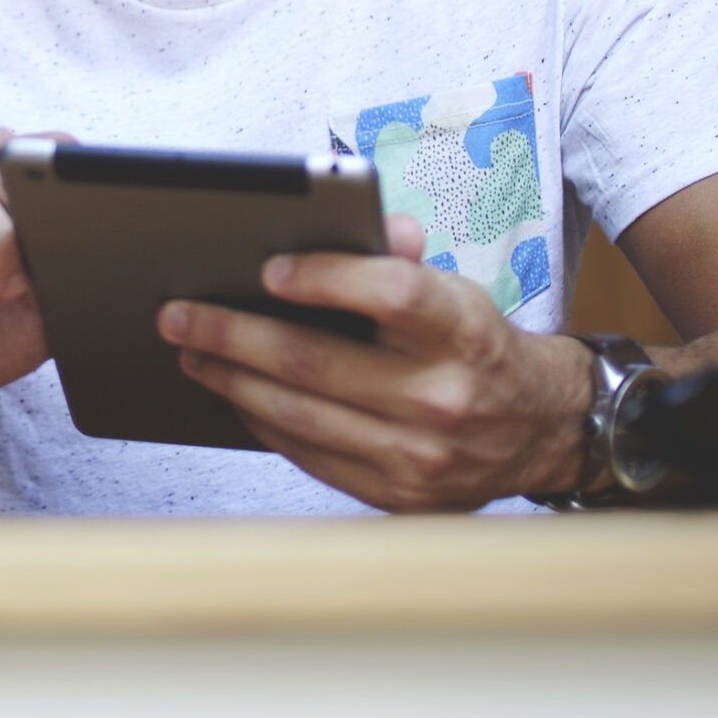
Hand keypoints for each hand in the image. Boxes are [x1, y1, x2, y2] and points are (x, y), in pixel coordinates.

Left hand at [156, 214, 591, 510]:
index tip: (268, 268)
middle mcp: (444, 395)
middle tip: (178, 314)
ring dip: (232, 380)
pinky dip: (264, 422)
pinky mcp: (399, 494)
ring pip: (300, 415)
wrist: (539, 428)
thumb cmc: (476, 346)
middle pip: (318, 361)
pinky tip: (235, 394)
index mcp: (463, 330)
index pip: (392, 294)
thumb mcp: (455, 291)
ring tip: (192, 352)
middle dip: (233, 335)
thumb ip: (402, 260)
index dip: (325, 279)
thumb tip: (359, 223)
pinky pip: (310, 455)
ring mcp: (421, 454)